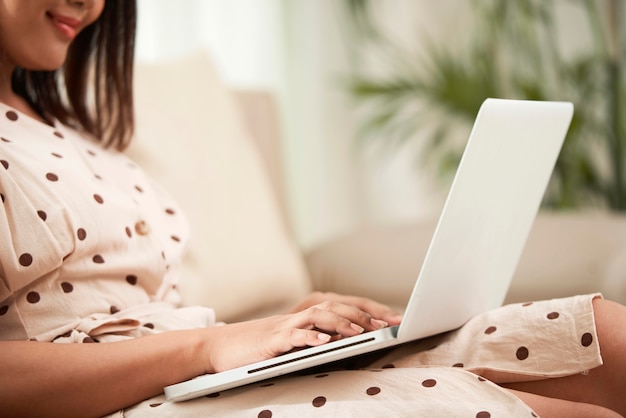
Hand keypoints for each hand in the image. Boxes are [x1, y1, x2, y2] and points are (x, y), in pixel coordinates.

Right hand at [201, 294, 401, 372]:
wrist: (225, 347)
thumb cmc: (266, 345)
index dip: (372, 309)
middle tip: (387, 324)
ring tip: (361, 332)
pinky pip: (293, 335)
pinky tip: (324, 342)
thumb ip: (324, 334)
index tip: (395, 319)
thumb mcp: (299, 339)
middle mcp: (300, 314)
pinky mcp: (272, 340)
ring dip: (341, 322)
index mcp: (309, 312)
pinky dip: (309, 336)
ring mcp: (286, 325)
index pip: (347, 304)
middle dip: (364, 314)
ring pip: (318, 316)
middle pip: (337, 305)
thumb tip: (357, 335)